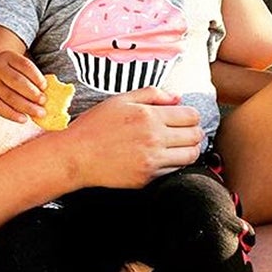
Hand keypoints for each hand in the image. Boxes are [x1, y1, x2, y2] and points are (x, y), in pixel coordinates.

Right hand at [0, 51, 46, 122]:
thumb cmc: (1, 70)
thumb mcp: (11, 64)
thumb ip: (26, 74)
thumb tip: (45, 92)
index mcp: (6, 57)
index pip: (24, 65)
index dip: (36, 76)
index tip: (45, 87)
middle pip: (17, 81)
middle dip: (33, 93)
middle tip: (44, 102)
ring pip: (10, 97)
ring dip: (27, 106)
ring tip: (39, 113)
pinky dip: (13, 115)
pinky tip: (24, 119)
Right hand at [57, 86, 204, 189]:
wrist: (76, 156)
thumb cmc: (93, 126)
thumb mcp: (119, 100)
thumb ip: (151, 94)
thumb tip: (176, 97)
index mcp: (149, 116)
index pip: (191, 115)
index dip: (190, 115)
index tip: (184, 117)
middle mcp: (154, 139)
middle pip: (195, 136)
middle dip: (193, 132)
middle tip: (184, 132)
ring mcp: (152, 160)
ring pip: (190, 156)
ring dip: (188, 149)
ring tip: (177, 146)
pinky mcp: (148, 178)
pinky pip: (174, 171)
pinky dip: (173, 164)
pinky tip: (161, 157)